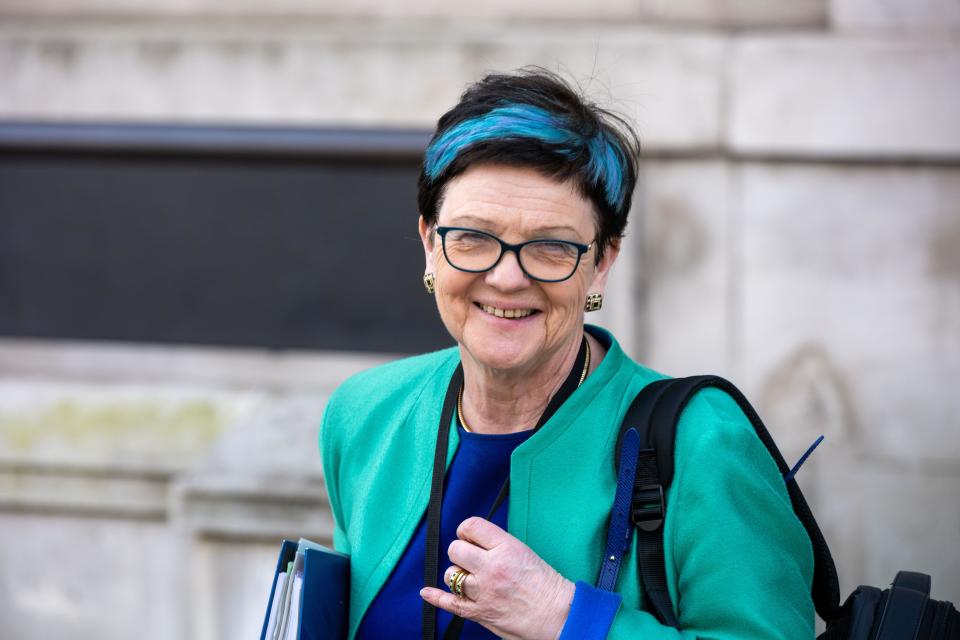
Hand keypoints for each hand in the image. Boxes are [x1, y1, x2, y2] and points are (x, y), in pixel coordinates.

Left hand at [419, 516, 575, 639]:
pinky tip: (427, 592)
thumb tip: (476, 540)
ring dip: (457, 574)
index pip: (471, 527)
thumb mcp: (525, 552)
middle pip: (456, 549)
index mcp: (506, 548)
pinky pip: (450, 603)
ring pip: (452, 574)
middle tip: (470, 557)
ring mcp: (484, 591)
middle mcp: (491, 568)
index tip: (469, 535)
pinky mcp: (480, 612)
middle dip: (460, 551)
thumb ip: (499, 545)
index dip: (466, 530)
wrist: (558, 615)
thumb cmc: (547, 585)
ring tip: (470, 577)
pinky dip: (435, 597)